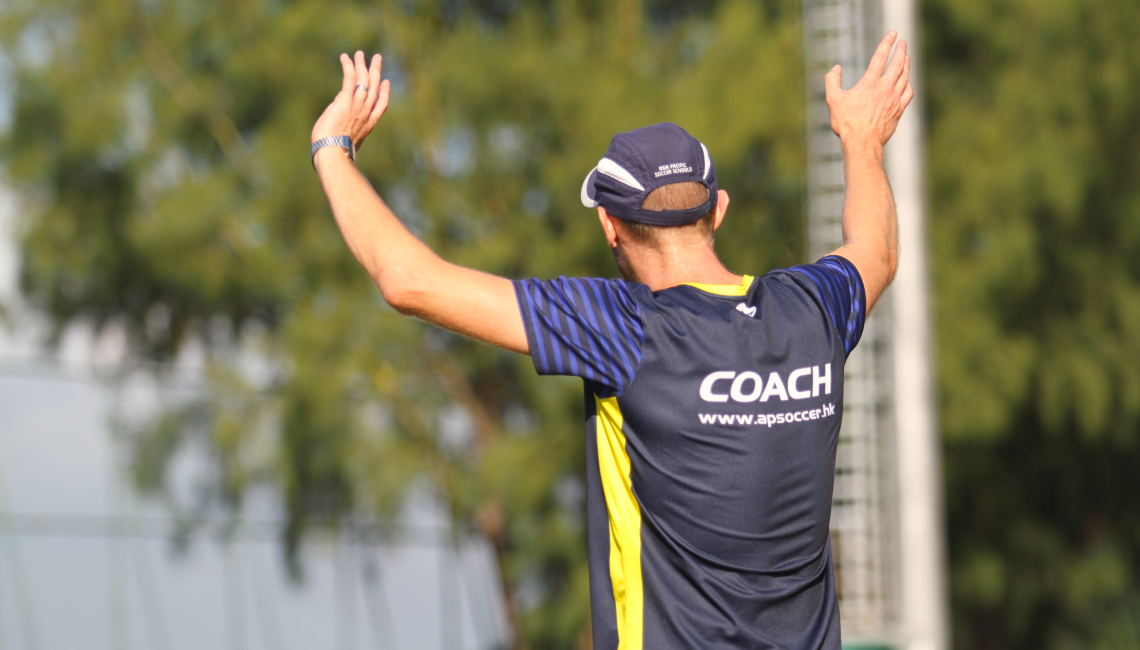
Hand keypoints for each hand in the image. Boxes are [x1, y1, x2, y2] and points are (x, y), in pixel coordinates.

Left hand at [311, 51, 390, 149]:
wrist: (334, 153)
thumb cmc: (336, 154)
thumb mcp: (346, 144)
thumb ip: (345, 135)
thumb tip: (336, 136)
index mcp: (368, 124)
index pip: (381, 105)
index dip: (384, 92)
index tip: (385, 82)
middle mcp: (365, 113)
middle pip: (374, 87)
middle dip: (376, 71)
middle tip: (377, 58)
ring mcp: (356, 106)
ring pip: (363, 80)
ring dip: (361, 64)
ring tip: (360, 53)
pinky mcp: (344, 100)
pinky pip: (349, 79)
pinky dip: (348, 67)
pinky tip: (345, 57)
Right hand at [824, 31, 912, 148]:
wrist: (862, 143)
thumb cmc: (846, 123)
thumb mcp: (832, 100)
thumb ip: (832, 80)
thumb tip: (836, 68)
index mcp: (870, 83)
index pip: (880, 57)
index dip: (886, 43)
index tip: (892, 34)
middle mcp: (885, 88)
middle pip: (898, 64)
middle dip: (901, 51)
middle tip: (903, 43)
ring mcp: (894, 99)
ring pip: (905, 76)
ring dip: (907, 65)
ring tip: (907, 57)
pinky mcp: (899, 110)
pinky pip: (908, 92)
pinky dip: (908, 83)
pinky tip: (907, 82)